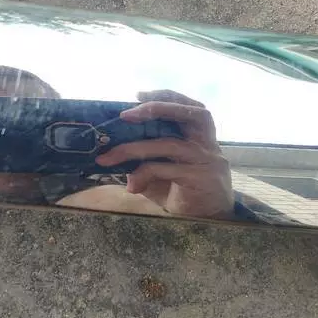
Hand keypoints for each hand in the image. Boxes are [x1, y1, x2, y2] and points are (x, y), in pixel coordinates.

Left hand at [94, 90, 233, 218]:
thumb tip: (113, 151)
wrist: (210, 222)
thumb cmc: (184, 192)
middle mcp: (207, 144)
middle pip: (191, 113)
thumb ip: (146, 159)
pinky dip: (143, 174)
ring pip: (168, 144)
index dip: (166, 96)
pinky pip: (165, 169)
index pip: (189, 106)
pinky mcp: (199, 178)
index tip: (139, 95)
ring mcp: (206, 160)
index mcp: (202, 136)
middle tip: (126, 114)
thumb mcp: (163, 171)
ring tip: (108, 157)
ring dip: (133, 148)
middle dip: (158, 107)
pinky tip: (131, 185)